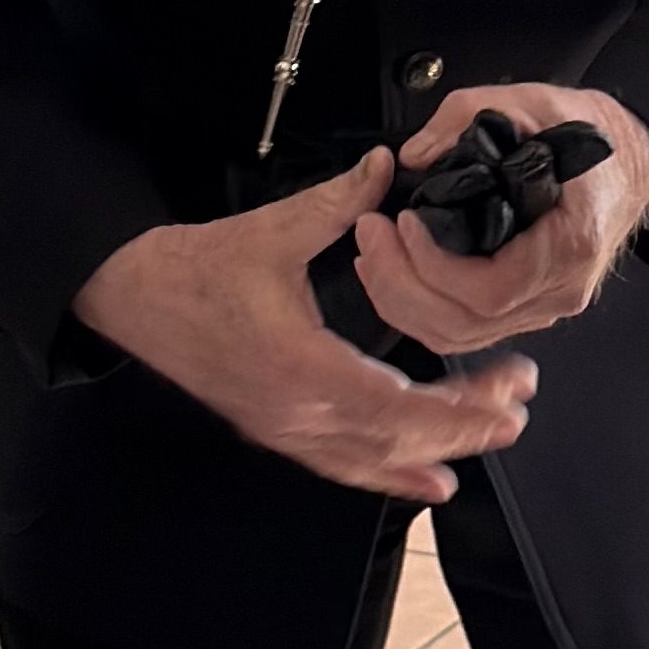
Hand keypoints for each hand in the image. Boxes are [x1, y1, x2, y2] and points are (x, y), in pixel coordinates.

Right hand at [72, 152, 538, 503]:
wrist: (130, 298)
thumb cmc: (194, 270)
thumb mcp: (271, 231)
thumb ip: (337, 203)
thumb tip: (384, 167)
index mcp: (299, 366)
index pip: (398, 403)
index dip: (458, 405)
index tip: (506, 388)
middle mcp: (294, 412)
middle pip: (395, 440)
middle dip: (464, 429)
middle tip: (517, 409)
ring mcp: (282, 428)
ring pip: (371, 460)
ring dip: (434, 455)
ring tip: (488, 443)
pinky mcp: (274, 429)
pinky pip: (340, 464)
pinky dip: (388, 475)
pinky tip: (426, 481)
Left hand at [352, 80, 648, 356]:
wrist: (630, 162)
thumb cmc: (593, 137)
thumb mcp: (531, 101)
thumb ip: (466, 116)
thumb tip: (415, 153)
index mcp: (569, 244)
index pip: (491, 290)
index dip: (434, 267)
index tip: (406, 225)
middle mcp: (558, 287)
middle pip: (465, 323)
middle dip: (402, 285)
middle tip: (371, 237)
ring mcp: (543, 304)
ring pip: (460, 335)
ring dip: (402, 301)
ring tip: (372, 254)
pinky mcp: (525, 307)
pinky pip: (466, 328)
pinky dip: (420, 308)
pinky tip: (393, 274)